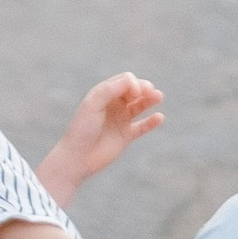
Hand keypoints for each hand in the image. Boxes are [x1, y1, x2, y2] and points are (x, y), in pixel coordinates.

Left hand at [45, 71, 164, 190]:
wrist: (77, 157)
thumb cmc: (82, 128)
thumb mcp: (93, 104)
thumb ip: (110, 90)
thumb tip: (132, 80)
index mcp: (104, 93)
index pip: (125, 80)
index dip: (133, 83)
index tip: (134, 93)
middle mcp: (114, 104)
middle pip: (135, 90)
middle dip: (144, 88)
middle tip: (152, 92)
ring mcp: (121, 120)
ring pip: (140, 106)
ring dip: (150, 100)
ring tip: (159, 96)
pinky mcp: (126, 136)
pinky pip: (142, 126)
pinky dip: (151, 122)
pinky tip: (160, 117)